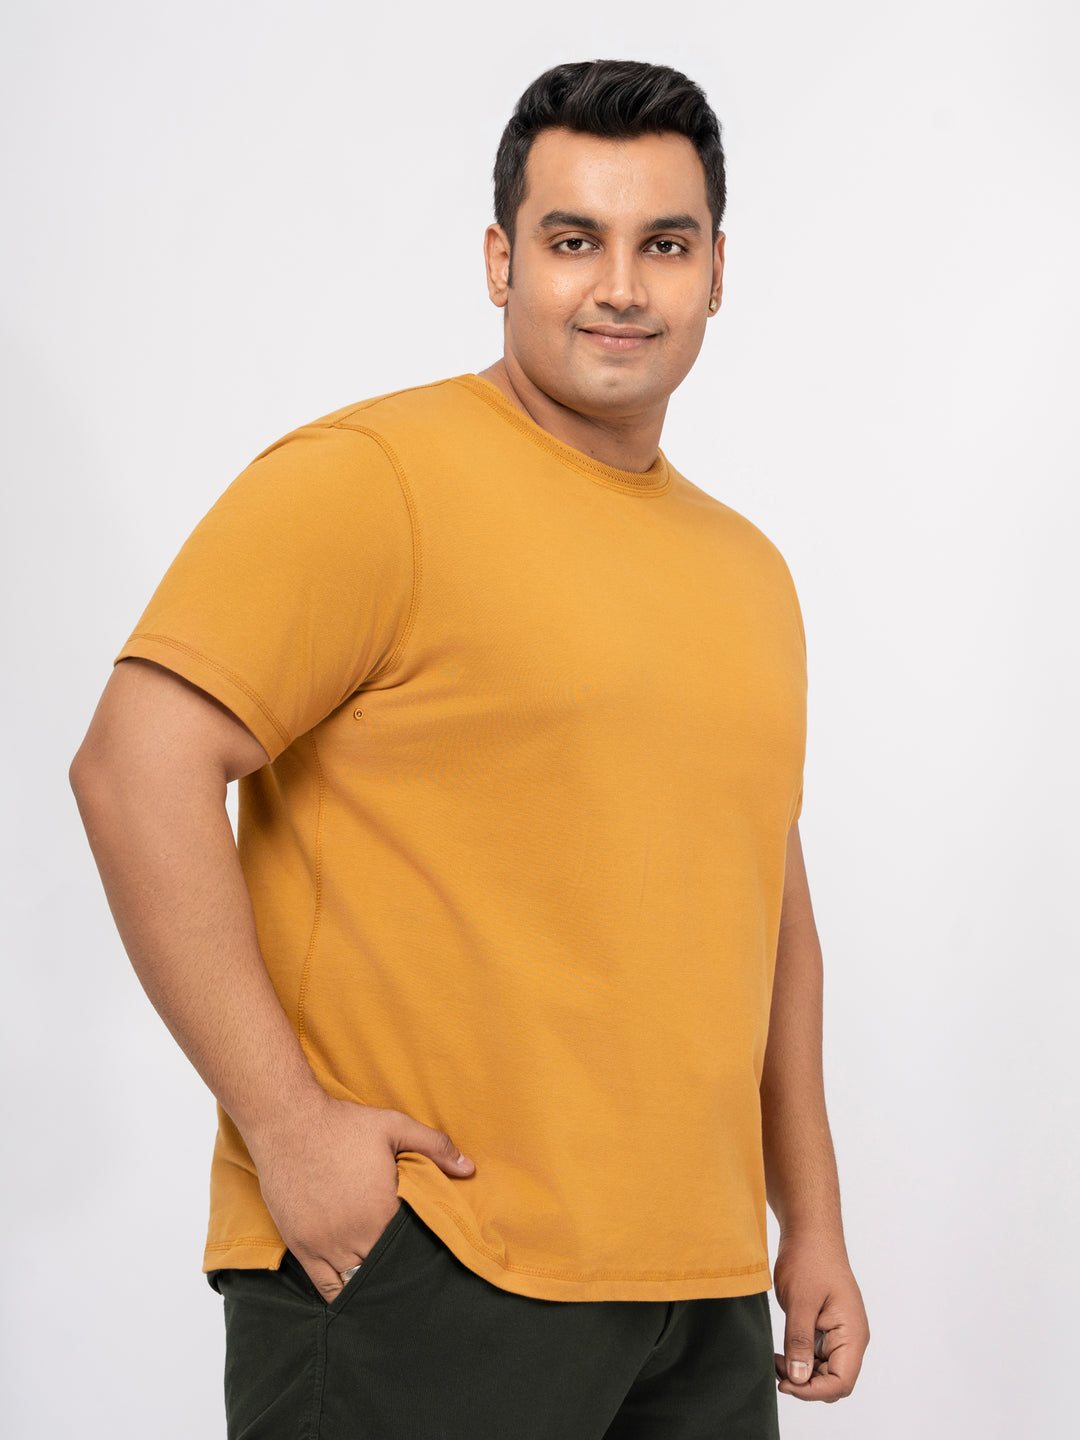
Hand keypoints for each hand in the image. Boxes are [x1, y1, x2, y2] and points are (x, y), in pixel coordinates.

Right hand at [244, 1095, 474, 1302]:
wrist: (288, 1123)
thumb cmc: (343, 1124)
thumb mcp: (395, 1126)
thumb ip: (435, 1146)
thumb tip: (470, 1168)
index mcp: (382, 1210)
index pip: (411, 1247)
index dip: (422, 1252)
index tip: (429, 1253)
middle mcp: (355, 1234)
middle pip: (386, 1270)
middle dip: (400, 1272)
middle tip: (412, 1274)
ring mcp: (325, 1244)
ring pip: (357, 1283)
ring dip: (373, 1284)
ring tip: (388, 1285)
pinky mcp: (301, 1246)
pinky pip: (325, 1286)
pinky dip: (341, 1293)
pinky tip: (355, 1293)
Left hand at [772, 1230, 868, 1401]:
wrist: (809, 1231)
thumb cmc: (809, 1259)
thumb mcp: (800, 1302)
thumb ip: (799, 1342)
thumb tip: (798, 1379)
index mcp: (852, 1334)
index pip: (841, 1382)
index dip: (813, 1390)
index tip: (786, 1384)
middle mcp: (850, 1338)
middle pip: (833, 1382)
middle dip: (806, 1384)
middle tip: (776, 1370)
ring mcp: (838, 1333)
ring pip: (823, 1371)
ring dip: (801, 1374)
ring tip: (775, 1360)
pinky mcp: (825, 1327)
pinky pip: (816, 1356)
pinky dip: (799, 1360)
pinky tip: (781, 1353)